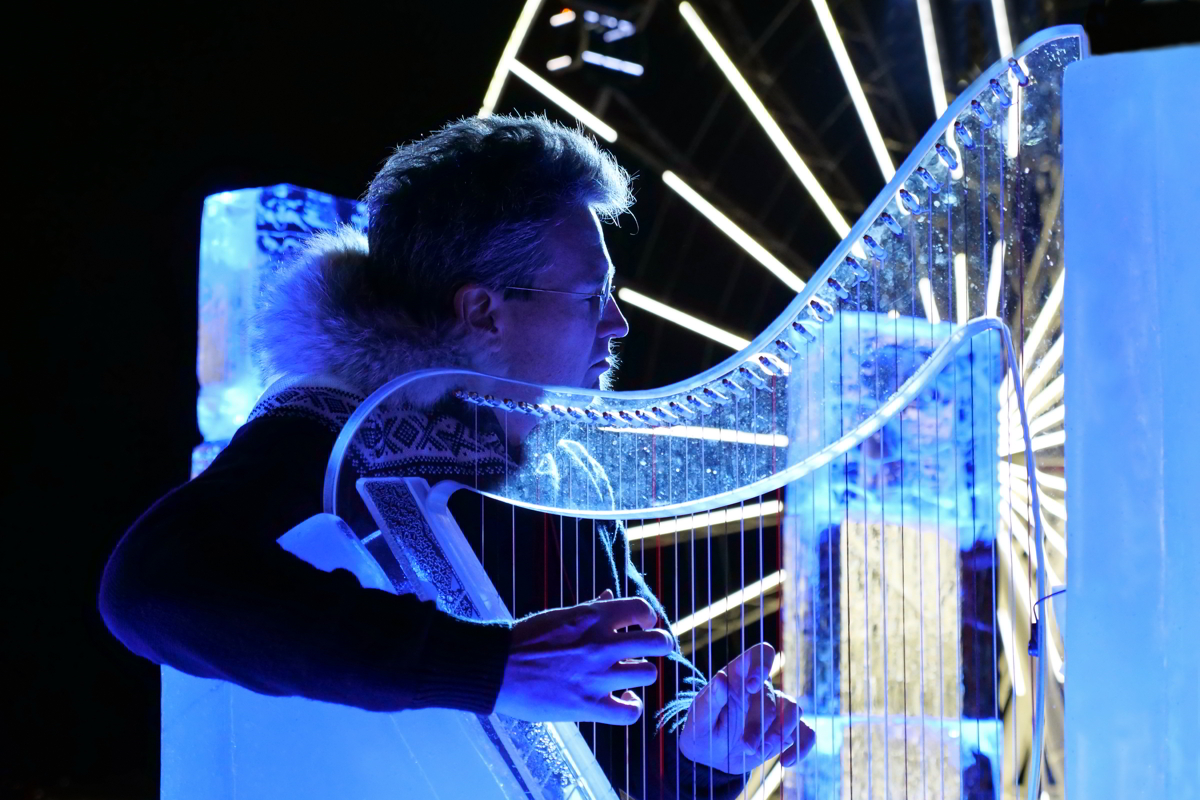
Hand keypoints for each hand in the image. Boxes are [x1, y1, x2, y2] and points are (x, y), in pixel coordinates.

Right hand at [494, 589, 674, 723]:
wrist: (497, 668)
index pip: (642, 609)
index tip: (643, 625)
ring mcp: (597, 676)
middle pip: (657, 642)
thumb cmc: (526, 638)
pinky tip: (624, 701)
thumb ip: (591, 608)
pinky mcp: (588, 705)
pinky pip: (629, 711)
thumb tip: (609, 595)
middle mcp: (602, 643)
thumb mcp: (561, 615)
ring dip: (642, 674)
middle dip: (661, 644)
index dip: (648, 617)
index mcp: (594, 616)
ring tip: (631, 676)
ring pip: (648, 674)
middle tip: (655, 649)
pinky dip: (631, 706)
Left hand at [678, 642, 814, 772]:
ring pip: (793, 710)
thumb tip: (721, 678)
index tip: (752, 686)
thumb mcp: (699, 717)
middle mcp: (762, 689)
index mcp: (740, 676)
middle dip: (761, 724)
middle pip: (773, 697)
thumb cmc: (702, 730)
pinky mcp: (786, 731)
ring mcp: (777, 710)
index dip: (762, 664)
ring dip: (779, 733)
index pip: (761, 654)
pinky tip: (786, 762)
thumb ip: (710, 699)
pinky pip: (806, 732)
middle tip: (746, 745)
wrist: (711, 758)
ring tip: (759, 751)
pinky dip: (801, 747)